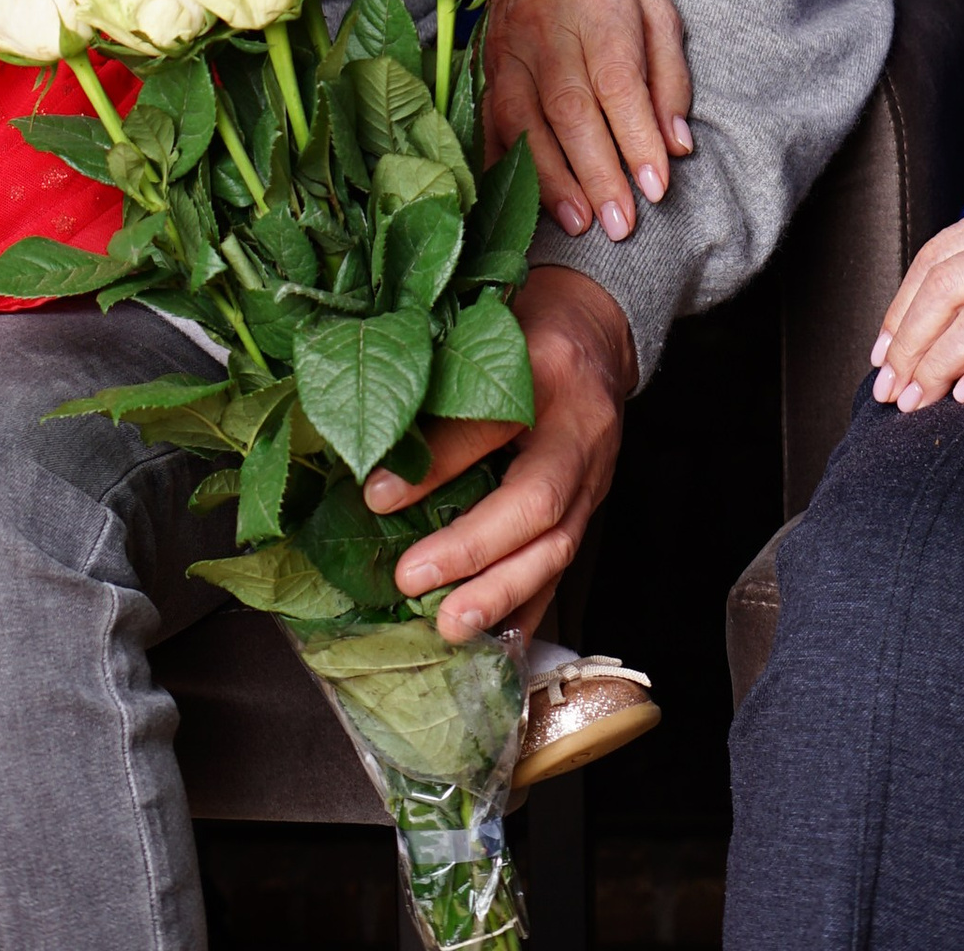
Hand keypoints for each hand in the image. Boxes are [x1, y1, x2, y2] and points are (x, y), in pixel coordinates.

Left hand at [364, 264, 633, 639]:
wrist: (596, 328)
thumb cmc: (529, 323)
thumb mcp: (483, 329)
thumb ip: (438, 375)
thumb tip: (367, 438)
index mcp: (547, 368)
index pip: (491, 422)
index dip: (436, 463)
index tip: (375, 494)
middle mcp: (580, 427)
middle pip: (537, 500)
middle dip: (474, 549)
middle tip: (413, 579)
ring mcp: (594, 473)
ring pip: (558, 545)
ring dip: (502, 593)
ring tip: (451, 624)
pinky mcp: (592, 506)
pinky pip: (566, 567)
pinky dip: (530, 607)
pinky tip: (496, 639)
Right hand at [483, 0, 695, 245]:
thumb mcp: (658, 4)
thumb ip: (669, 74)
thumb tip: (677, 144)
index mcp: (598, 2)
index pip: (617, 80)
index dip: (635, 137)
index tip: (656, 187)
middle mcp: (545, 24)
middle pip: (568, 107)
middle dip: (596, 172)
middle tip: (622, 225)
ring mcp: (507, 43)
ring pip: (522, 119)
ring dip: (549, 177)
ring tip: (580, 222)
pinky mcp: (483, 60)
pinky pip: (489, 119)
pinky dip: (504, 163)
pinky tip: (524, 199)